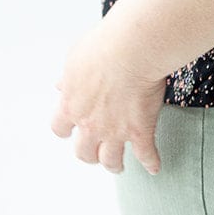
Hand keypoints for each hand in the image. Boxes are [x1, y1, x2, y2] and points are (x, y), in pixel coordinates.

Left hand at [51, 22, 164, 174]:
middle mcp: (90, 124)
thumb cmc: (103, 47)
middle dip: (89, 154)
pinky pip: (146, 154)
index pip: (60, 128)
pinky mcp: (140, 131)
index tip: (71, 130)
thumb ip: (68, 77)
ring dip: (114, 165)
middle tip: (95, 153)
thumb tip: (60, 85)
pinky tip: (154, 167)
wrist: (131, 50)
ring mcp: (115, 131)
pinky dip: (151, 163)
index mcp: (71, 105)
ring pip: (110, 160)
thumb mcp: (75, 58)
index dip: (66, 130)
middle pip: (83, 152)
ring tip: (118, 166)